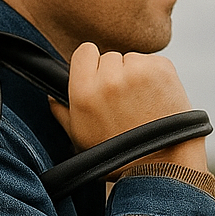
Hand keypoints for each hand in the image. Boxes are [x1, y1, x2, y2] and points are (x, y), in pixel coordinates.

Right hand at [50, 42, 207, 173]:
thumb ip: (63, 113)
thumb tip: (52, 96)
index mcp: (84, 92)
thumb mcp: (81, 139)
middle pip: (108, 56)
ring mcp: (138, 71)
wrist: (160, 164)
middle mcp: (110, 77)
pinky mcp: (162, 68)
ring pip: (131, 59)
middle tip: (121, 101)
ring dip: (134, 75)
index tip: (97, 80)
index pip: (84, 51)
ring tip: (139, 104)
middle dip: (113, 73)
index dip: (90, 65)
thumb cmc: (117, 157)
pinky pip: (152, 62)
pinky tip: (154, 100)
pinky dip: (153, 77)